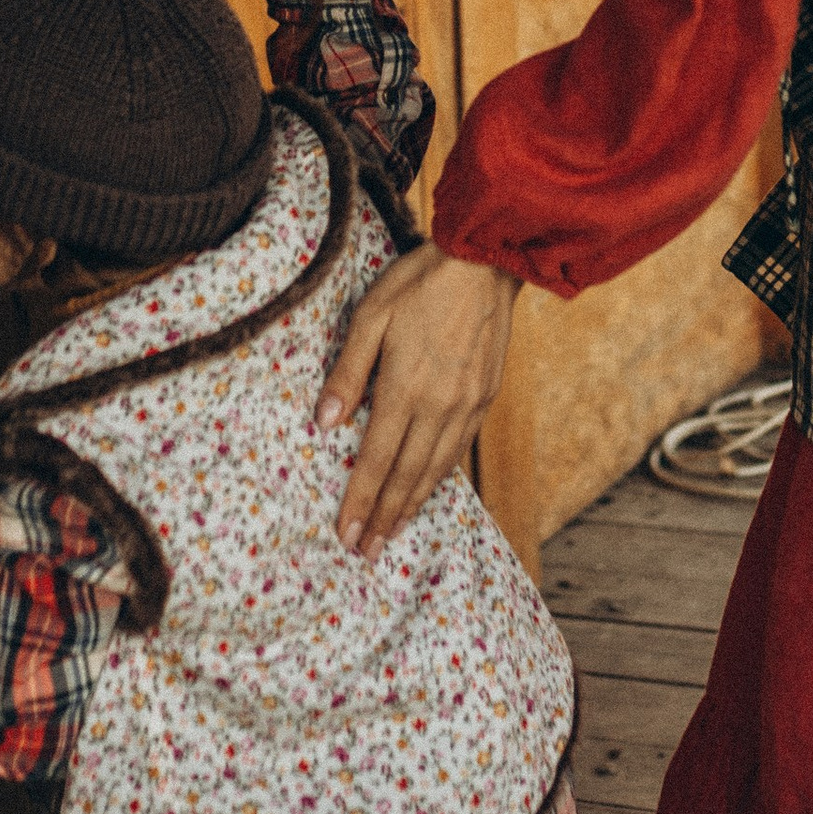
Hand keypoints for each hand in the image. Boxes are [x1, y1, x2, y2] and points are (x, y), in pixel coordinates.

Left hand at [319, 241, 519, 552]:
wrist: (486, 261)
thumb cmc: (420, 282)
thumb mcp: (371, 316)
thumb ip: (348, 372)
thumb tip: (326, 423)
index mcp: (406, 388)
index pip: (375, 459)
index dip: (359, 500)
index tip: (346, 533)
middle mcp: (440, 406)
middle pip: (406, 476)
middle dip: (383, 517)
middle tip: (366, 552)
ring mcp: (467, 405)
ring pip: (436, 470)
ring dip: (411, 506)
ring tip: (393, 534)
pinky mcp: (485, 398)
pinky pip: (458, 451)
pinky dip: (439, 478)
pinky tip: (427, 490)